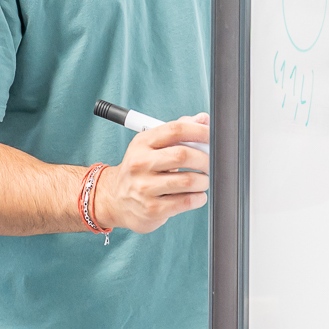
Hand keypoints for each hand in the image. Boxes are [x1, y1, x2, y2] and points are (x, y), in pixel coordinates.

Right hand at [94, 114, 209, 234]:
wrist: (115, 199)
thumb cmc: (141, 169)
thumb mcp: (152, 146)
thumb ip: (177, 131)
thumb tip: (203, 119)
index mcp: (142, 142)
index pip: (175, 130)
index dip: (199, 131)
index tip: (213, 136)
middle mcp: (140, 163)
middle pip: (183, 155)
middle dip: (205, 159)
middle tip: (211, 163)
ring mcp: (145, 188)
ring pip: (188, 181)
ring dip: (203, 180)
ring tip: (203, 180)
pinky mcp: (152, 209)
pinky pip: (186, 201)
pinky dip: (199, 198)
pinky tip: (197, 195)